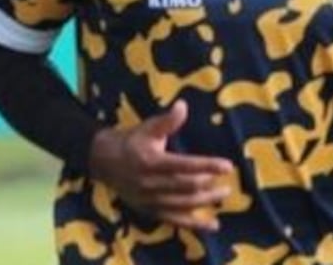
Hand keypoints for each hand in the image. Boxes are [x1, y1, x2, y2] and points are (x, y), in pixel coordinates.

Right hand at [89, 100, 233, 230]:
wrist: (104, 161)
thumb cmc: (131, 141)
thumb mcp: (148, 128)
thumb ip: (167, 120)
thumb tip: (183, 105)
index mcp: (151, 162)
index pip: (184, 165)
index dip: (207, 166)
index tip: (227, 166)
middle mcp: (150, 184)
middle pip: (185, 187)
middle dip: (209, 186)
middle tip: (228, 183)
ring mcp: (150, 201)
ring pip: (183, 205)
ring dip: (205, 202)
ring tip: (223, 195)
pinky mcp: (149, 211)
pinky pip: (174, 221)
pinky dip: (195, 225)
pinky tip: (213, 226)